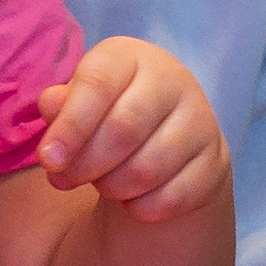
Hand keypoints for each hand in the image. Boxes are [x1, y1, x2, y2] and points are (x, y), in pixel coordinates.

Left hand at [31, 38, 229, 220]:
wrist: (165, 136)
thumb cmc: (107, 114)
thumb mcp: (79, 103)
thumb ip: (60, 106)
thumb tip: (52, 104)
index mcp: (131, 57)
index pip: (99, 83)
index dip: (70, 125)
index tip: (48, 160)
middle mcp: (173, 80)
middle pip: (123, 129)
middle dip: (85, 164)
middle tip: (64, 179)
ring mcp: (201, 120)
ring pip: (147, 169)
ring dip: (112, 187)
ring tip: (102, 182)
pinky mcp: (216, 161)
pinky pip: (172, 197)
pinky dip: (141, 208)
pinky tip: (132, 199)